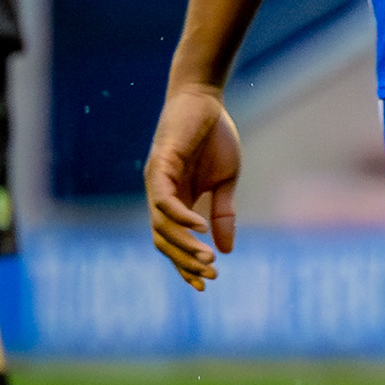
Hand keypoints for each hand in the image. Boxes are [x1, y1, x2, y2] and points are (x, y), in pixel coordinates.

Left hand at [146, 81, 243, 290]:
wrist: (205, 100)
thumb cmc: (214, 136)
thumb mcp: (226, 181)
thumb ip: (223, 214)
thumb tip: (227, 249)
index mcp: (177, 202)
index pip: (174, 242)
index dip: (186, 265)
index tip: (205, 284)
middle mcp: (161, 197)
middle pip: (164, 240)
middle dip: (186, 262)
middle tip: (210, 276)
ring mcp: (157, 183)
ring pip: (162, 226)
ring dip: (185, 245)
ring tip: (209, 258)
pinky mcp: (159, 167)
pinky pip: (165, 201)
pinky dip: (182, 217)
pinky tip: (200, 227)